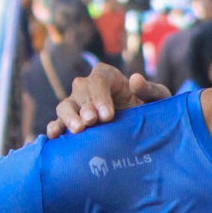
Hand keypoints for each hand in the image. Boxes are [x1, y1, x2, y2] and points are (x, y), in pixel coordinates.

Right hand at [46, 64, 169, 137]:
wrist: (143, 129)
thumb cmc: (150, 108)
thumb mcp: (158, 98)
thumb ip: (150, 89)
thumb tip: (135, 80)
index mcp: (107, 76)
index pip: (99, 80)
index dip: (100, 96)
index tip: (108, 115)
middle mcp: (88, 88)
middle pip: (80, 92)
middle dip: (86, 107)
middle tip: (93, 121)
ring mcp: (77, 105)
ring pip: (65, 106)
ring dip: (69, 117)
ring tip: (78, 129)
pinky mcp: (70, 121)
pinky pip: (57, 121)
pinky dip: (54, 127)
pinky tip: (54, 136)